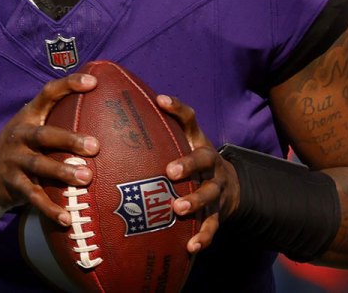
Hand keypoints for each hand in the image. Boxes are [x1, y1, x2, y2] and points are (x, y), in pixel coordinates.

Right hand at [0, 73, 99, 225]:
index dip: (68, 85)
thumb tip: (103, 106)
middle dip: (69, 139)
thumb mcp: (33, 126)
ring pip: (39, 166)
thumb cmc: (22, 145)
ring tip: (86, 178)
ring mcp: (14, 161)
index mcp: (28, 116)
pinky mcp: (13, 185)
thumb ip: (59, 117)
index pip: (48, 94)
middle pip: (44, 135)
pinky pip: (33, 197)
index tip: (92, 82)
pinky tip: (67, 218)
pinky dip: (50, 208)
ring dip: (63, 172)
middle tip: (95, 146)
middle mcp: (20, 136)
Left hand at [156, 94, 238, 253]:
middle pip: (204, 159)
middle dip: (189, 164)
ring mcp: (216, 187)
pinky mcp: (218, 211)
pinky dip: (203, 236)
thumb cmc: (192, 162)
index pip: (190, 120)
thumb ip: (158, 134)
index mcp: (198, 142)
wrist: (229, 186)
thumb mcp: (184, 144)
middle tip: (170, 171)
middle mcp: (210, 163)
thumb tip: (118, 117)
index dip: (177, 108)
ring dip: (195, 201)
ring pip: (209, 193)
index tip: (160, 100)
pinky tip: (191, 246)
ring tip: (178, 209)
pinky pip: (212, 225)